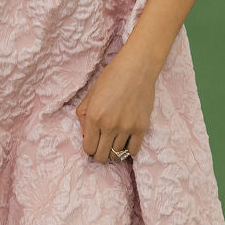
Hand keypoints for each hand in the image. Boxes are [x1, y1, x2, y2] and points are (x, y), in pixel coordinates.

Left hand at [75, 46, 157, 163]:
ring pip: (117, 155)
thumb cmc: (112, 77)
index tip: (93, 143)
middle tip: (103, 145)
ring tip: (115, 141)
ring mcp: (126, 128)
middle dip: (100, 154)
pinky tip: (127, 141)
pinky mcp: (141, 128)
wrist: (137, 68)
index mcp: (93, 117)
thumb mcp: (91, 94)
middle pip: (101, 156)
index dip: (89, 148)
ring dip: (114, 151)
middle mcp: (108, 126)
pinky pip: (133, 151)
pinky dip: (128, 150)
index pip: (88, 148)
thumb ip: (83, 116)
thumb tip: (85, 134)